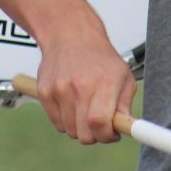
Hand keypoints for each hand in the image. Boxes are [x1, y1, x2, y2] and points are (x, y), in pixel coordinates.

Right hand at [33, 29, 135, 144]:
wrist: (70, 34)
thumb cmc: (100, 57)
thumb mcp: (123, 75)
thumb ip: (125, 104)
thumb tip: (124, 127)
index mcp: (104, 82)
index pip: (100, 122)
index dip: (107, 136)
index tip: (112, 134)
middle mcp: (80, 86)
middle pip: (84, 134)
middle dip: (95, 135)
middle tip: (99, 123)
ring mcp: (59, 89)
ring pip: (70, 131)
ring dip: (80, 127)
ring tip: (85, 109)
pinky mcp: (44, 92)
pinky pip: (57, 123)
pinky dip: (66, 120)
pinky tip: (72, 104)